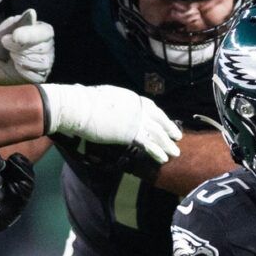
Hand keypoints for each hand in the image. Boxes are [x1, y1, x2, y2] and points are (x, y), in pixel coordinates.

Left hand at [0, 9, 55, 84]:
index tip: (14, 36)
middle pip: (41, 49)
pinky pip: (35, 75)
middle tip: (6, 44)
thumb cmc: (0, 41)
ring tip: (11, 56)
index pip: (44, 33)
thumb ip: (19, 22)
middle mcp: (47, 46)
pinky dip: (22, 71)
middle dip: (19, 48)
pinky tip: (16, 67)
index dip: (30, 35)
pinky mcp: (40, 76)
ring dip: (20, 60)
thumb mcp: (6, 29)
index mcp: (41, 31)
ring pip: (40, 62)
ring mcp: (46, 62)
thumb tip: (32, 13)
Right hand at [40, 83, 182, 162]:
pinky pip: (149, 144)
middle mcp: (137, 107)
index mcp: (131, 97)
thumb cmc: (83, 102)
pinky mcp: (131, 133)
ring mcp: (135, 119)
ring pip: (157, 133)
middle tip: (177, 137)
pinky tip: (163, 159)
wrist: (77, 107)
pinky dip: (157, 152)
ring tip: (175, 152)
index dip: (160, 117)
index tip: (165, 123)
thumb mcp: (104, 98)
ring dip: (167, 144)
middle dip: (169, 129)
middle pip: (158, 119)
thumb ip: (113, 104)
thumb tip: (110, 108)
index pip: (150, 107)